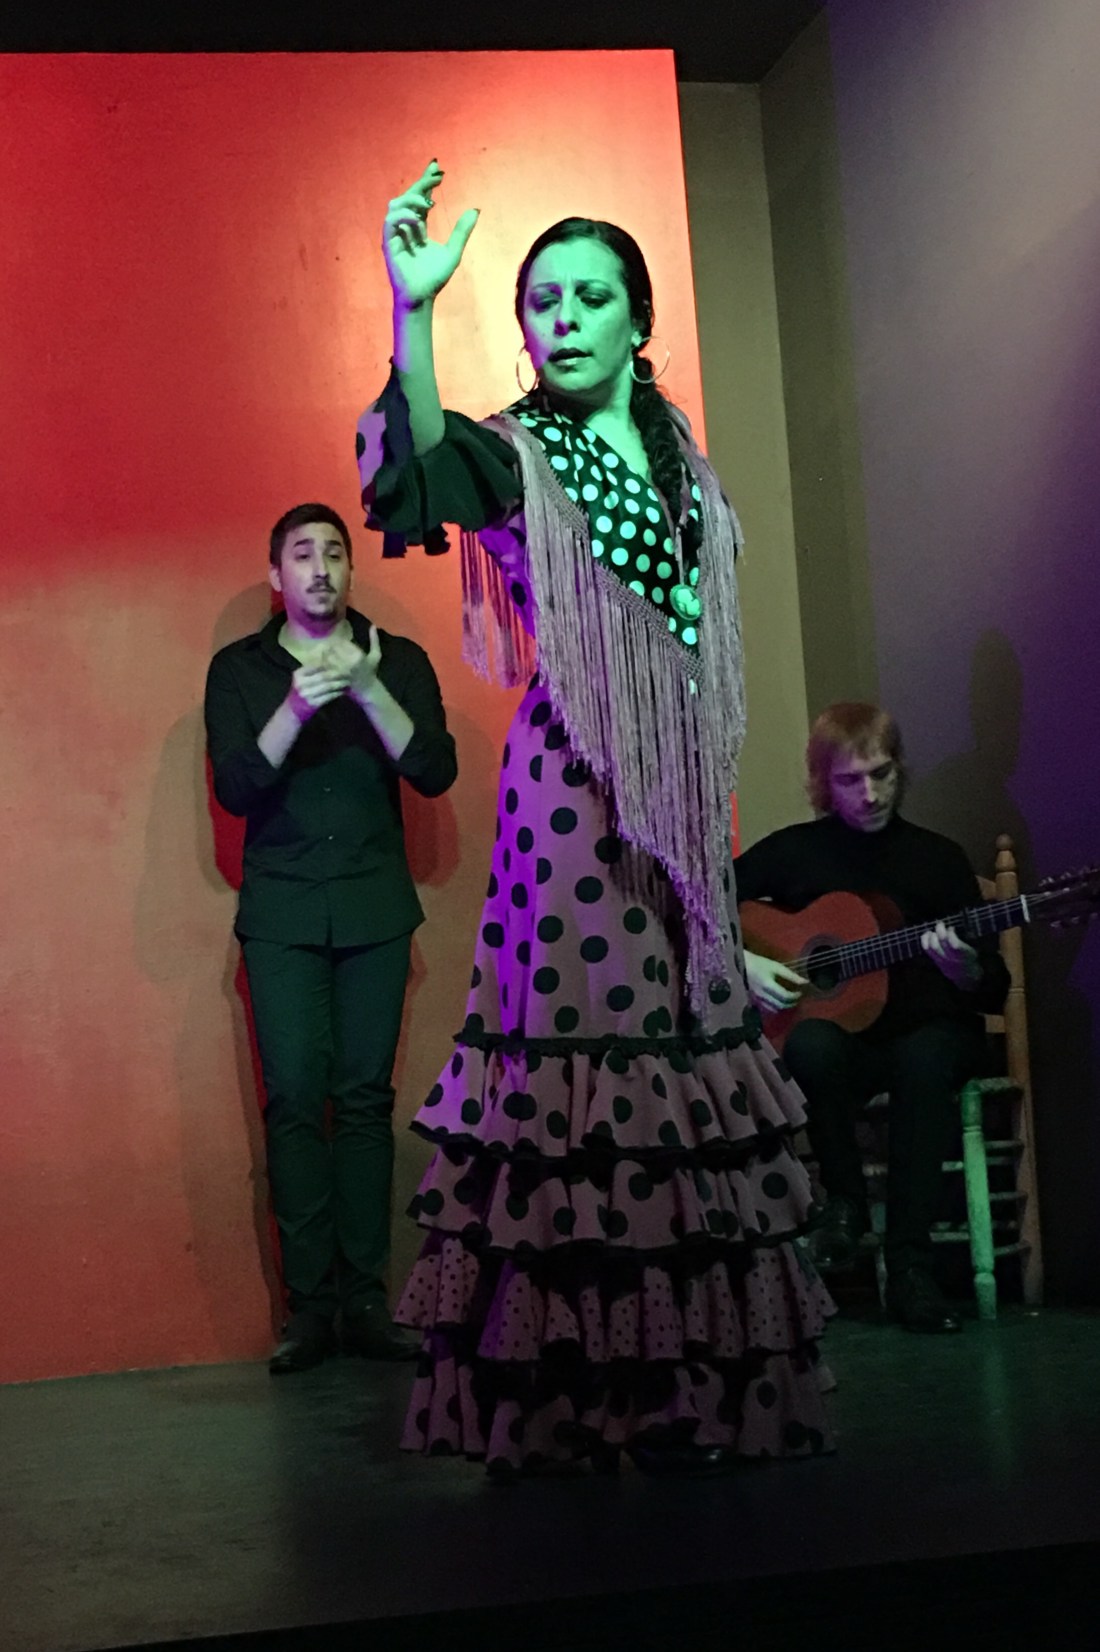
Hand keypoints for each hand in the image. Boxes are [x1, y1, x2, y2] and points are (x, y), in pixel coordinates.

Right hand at [286, 661, 350, 722]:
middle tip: (348, 673)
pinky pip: (328, 696)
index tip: (341, 664)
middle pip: (324, 676)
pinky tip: (343, 691)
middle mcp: (301, 683)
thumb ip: (312, 672)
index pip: (317, 666)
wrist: (292, 712)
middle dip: (338, 674)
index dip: (330, 665)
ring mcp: (307, 694)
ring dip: (340, 683)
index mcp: (298, 674)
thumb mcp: (301, 680)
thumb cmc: (299, 693)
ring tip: (348, 681)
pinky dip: (337, 693)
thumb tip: (332, 663)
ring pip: (328, 686)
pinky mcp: (313, 704)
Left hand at [322, 626, 382, 705]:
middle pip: (333, 649)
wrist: (367, 689)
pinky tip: (322, 661)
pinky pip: (326, 667)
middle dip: (329, 645)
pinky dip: (323, 663)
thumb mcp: (376, 655)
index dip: (337, 640)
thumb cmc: (371, 671)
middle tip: (326, 644)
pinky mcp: (336, 677)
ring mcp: (341, 671)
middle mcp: (349, 663)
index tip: (335, 639)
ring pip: (328, 657)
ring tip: (323, 651)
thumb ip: (374, 640)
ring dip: (324, 653)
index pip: (343, 642)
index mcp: (358, 656)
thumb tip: (373, 626)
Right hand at [383, 161, 479, 309]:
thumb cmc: (434, 278)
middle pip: (409, 196)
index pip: (420, 198)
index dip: (426, 181)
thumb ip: (462, 231)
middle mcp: (405, 227)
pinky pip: (391, 221)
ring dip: (412, 198)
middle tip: (438, 177)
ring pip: (396, 204)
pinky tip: (419, 218)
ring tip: (429, 203)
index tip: (438, 167)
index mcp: (418, 226)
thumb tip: (476, 209)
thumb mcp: (454, 251)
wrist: (422, 297)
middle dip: (422, 183)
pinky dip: (404, 215)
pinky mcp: (388, 243)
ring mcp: (395, 234)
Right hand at [744, 951, 809, 1012]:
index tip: (801, 991)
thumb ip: (791, 975)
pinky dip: (775, 1007)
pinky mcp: (755, 1000)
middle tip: (797, 997)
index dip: (795, 996)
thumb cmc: (760, 963)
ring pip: (774, 1009)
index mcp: (768, 985)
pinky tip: (778, 1001)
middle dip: (792, 1002)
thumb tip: (804, 982)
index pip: (786, 996)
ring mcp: (758, 999)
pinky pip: (767, 1008)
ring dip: (784, 1006)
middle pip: (781, 1005)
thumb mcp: (776, 966)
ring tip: (790, 999)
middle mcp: (763, 995)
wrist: (742, 965)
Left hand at [920, 921, 980, 988]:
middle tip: (941, 924)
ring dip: (932, 935)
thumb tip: (953, 927)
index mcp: (964, 954)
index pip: (954, 944)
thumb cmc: (969, 957)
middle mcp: (952, 958)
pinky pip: (926, 949)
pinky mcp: (935, 959)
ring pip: (932, 946)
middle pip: (941, 943)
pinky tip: (928, 934)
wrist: (964, 974)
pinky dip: (925, 939)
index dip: (950, 933)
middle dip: (939, 930)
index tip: (952, 928)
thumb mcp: (973, 948)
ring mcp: (942, 959)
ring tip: (935, 930)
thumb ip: (966, 938)